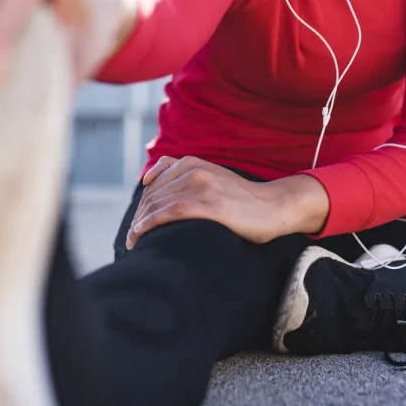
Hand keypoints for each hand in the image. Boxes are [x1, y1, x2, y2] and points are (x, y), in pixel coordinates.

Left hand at [127, 156, 292, 247]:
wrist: (274, 206)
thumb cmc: (244, 200)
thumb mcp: (215, 179)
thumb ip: (191, 180)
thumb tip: (162, 195)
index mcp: (194, 163)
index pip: (154, 181)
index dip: (141, 202)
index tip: (136, 222)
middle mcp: (195, 171)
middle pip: (153, 193)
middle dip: (138, 215)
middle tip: (131, 237)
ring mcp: (202, 187)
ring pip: (157, 203)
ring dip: (138, 223)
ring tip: (132, 241)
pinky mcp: (208, 205)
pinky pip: (168, 212)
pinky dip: (149, 224)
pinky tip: (140, 234)